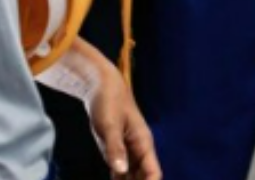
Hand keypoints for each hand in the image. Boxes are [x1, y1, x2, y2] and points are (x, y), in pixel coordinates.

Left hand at [86, 53, 160, 179]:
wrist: (101, 85)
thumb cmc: (108, 101)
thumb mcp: (108, 125)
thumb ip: (114, 149)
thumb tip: (121, 170)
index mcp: (143, 143)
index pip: (153, 173)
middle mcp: (139, 150)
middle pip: (145, 178)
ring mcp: (129, 151)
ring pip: (134, 177)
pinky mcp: (118, 151)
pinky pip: (123, 174)